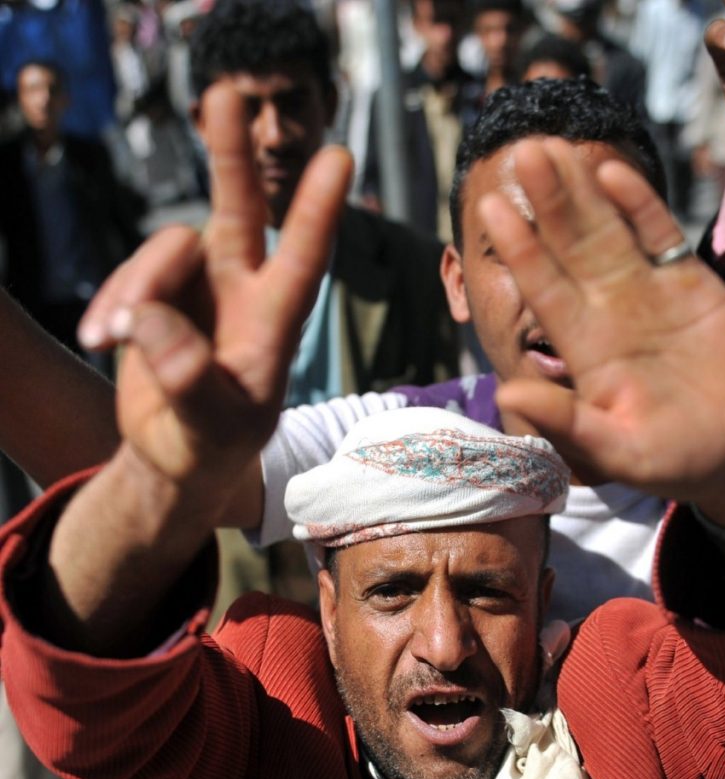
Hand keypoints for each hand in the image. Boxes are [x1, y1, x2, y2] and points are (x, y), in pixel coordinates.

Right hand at [81, 83, 351, 490]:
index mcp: (274, 325)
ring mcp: (197, 286)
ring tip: (111, 340)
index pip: (304, 260)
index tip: (340, 157)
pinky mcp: (156, 291)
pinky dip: (112, 303)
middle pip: (240, 211)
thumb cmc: (211, 447)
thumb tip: (151, 322)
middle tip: (225, 94)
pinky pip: (130, 274)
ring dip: (134, 289)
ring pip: (166, 248)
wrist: (174, 456)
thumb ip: (187, 381)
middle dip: (232, 155)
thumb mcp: (210, 429)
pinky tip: (102, 339)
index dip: (318, 209)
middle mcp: (241, 292)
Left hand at [486, 139, 724, 525]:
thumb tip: (506, 393)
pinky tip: (610, 171)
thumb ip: (565, 423)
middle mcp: (608, 312)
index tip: (492, 208)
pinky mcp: (690, 283)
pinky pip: (659, 234)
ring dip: (581, 191)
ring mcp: (648, 293)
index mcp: (584, 349)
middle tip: (520, 151)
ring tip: (551, 147)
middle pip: (571, 247)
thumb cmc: (670, 461)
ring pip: (608, 231)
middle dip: (547, 201)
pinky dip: (638, 203)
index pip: (544, 290)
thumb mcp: (615, 451)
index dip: (521, 250)